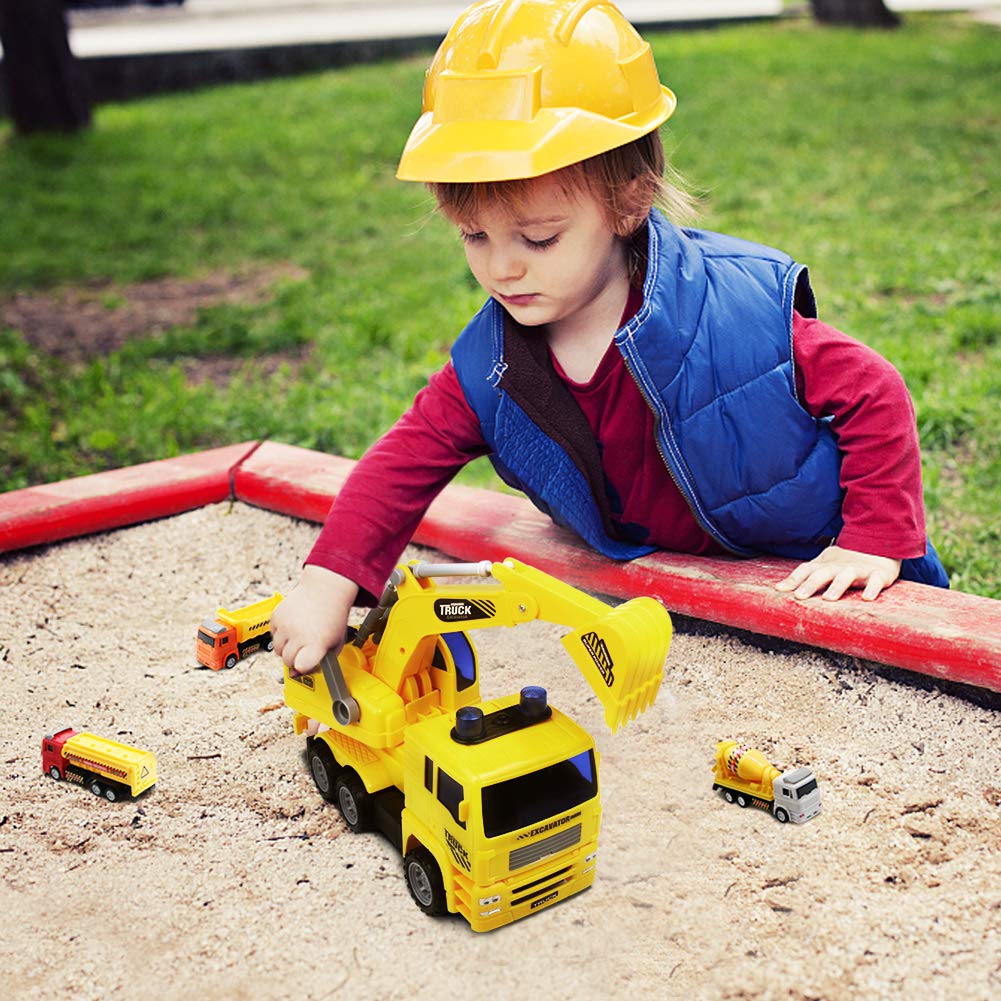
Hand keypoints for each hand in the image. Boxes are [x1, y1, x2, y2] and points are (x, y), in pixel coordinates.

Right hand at [271, 565, 358, 674]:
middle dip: (296, 658)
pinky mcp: (276, 616)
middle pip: (287, 661)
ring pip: (277, 650)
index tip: (308, 661)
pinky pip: (272, 635)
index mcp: (317, 642)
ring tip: (300, 635)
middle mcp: (299, 634)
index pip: (301, 666)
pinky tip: (294, 625)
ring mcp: (285, 625)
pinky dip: (281, 634)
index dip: (303, 667)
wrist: (324, 591)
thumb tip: (294, 674)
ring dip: (286, 647)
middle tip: (307, 646)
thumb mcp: (335, 643)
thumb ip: (320, 662)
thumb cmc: (332, 619)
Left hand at [775, 545, 901, 601]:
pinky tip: (867, 598)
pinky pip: (875, 581)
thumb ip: (804, 577)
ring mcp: (858, 570)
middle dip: (810, 584)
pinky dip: (872, 588)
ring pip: (847, 577)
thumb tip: (778, 588)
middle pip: (823, 573)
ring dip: (837, 587)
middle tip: (799, 596)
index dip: (793, 579)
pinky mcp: (878, 575)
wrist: (878, 546)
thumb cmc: (844, 562)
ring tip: (828, 599)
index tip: (779, 589)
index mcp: (824, 565)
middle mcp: (839, 566)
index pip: (806, 570)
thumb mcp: (823, 566)